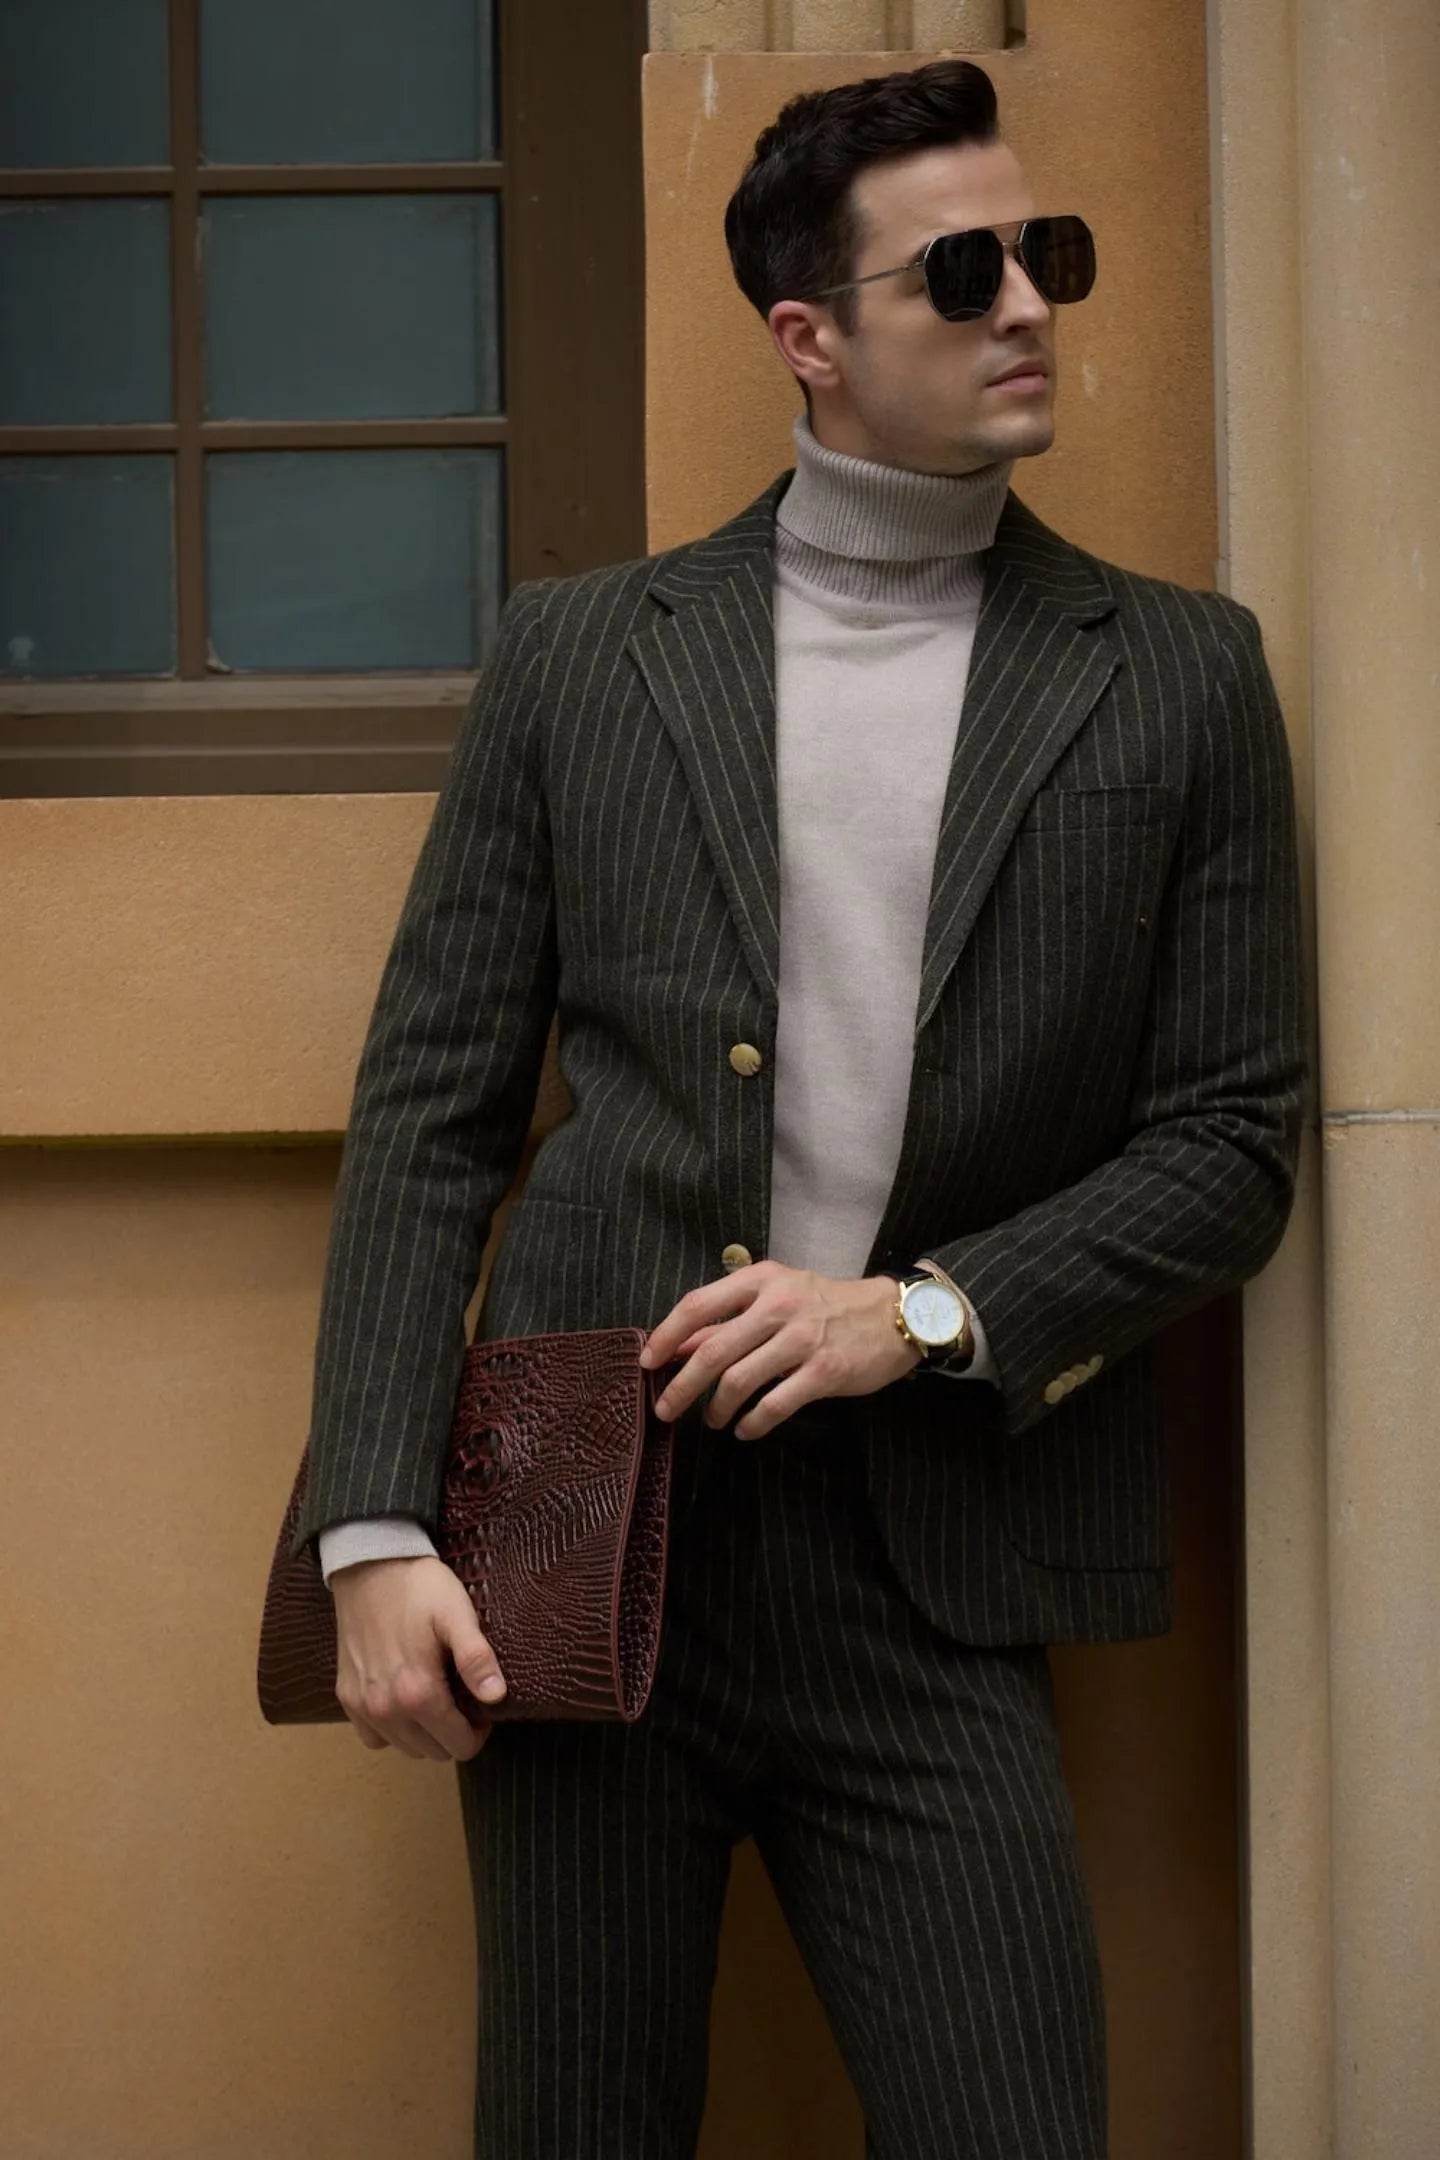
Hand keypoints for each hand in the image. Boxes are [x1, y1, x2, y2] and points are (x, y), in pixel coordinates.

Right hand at [331, 1554, 506, 1761]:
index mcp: (418, 1692)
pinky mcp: (346, 1696)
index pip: (458, 1745)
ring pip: (404, 1748)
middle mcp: (386, 1708)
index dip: (478, 1733)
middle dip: (453, 1735)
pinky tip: (403, 1703)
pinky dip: (391, 1731)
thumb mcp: (457, 1614)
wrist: (370, 1565)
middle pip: (433, 1751)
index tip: (483, 1711)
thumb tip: (496, 1697)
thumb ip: (476, 1658)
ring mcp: (362, 1705)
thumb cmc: (419, 1588)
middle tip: (463, 1702)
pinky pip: (373, 1737)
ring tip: (437, 1701)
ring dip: (425, 1735)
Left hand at [639, 1262, 920, 1440]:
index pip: (698, 1305)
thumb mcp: (776, 1295)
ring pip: (739, 1380)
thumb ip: (729, 1317)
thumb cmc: (825, 1304)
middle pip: (713, 1350)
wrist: (891, 1316)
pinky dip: (752, 1423)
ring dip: (716, 1408)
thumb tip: (679, 1346)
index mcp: (761, 1280)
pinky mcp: (824, 1371)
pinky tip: (745, 1430)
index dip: (667, 1335)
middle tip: (665, 1409)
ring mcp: (803, 1339)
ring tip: (711, 1420)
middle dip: (681, 1385)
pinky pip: (775, 1404)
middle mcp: (779, 1306)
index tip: (648, 1361)